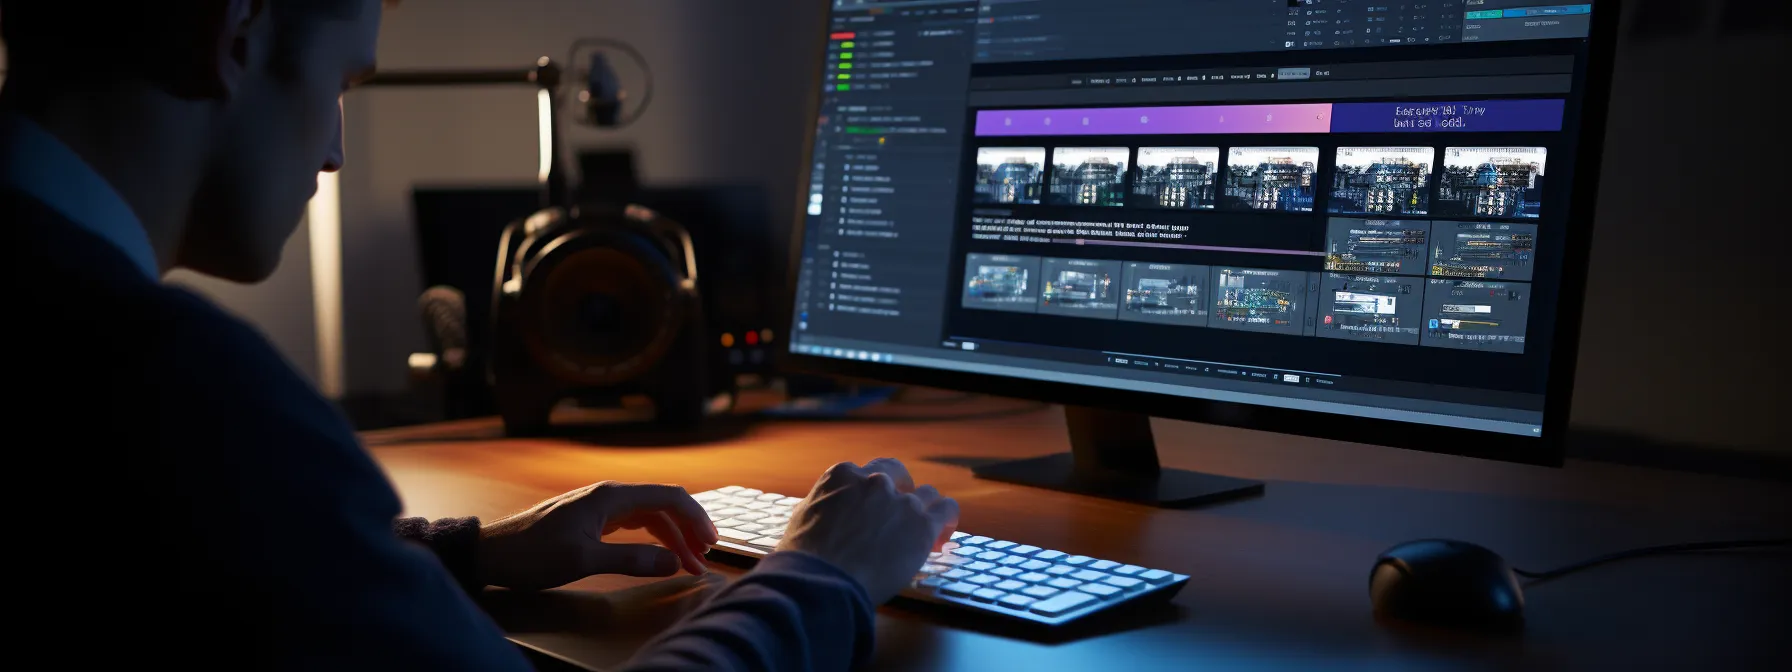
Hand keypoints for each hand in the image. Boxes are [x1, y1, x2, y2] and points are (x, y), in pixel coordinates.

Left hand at [478, 482, 718, 590]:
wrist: (492, 551)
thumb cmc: (533, 554)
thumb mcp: (583, 560)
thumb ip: (630, 560)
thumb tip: (673, 562)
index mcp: (611, 496)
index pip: (669, 497)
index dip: (697, 518)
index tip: (712, 544)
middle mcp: (609, 494)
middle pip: (663, 505)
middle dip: (689, 531)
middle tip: (704, 560)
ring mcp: (600, 505)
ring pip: (650, 515)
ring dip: (672, 537)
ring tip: (688, 563)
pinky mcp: (592, 518)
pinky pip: (634, 523)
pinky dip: (652, 538)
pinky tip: (659, 553)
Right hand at [777, 458, 958, 604]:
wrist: (822, 581)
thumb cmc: (805, 557)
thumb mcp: (803, 517)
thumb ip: (824, 503)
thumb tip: (827, 506)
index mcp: (842, 475)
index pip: (867, 473)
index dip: (873, 492)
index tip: (875, 510)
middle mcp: (875, 482)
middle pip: (899, 476)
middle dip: (901, 492)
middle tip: (899, 518)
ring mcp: (901, 501)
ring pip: (926, 494)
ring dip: (924, 510)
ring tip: (922, 532)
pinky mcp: (922, 524)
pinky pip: (946, 510)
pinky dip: (947, 519)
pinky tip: (941, 536)